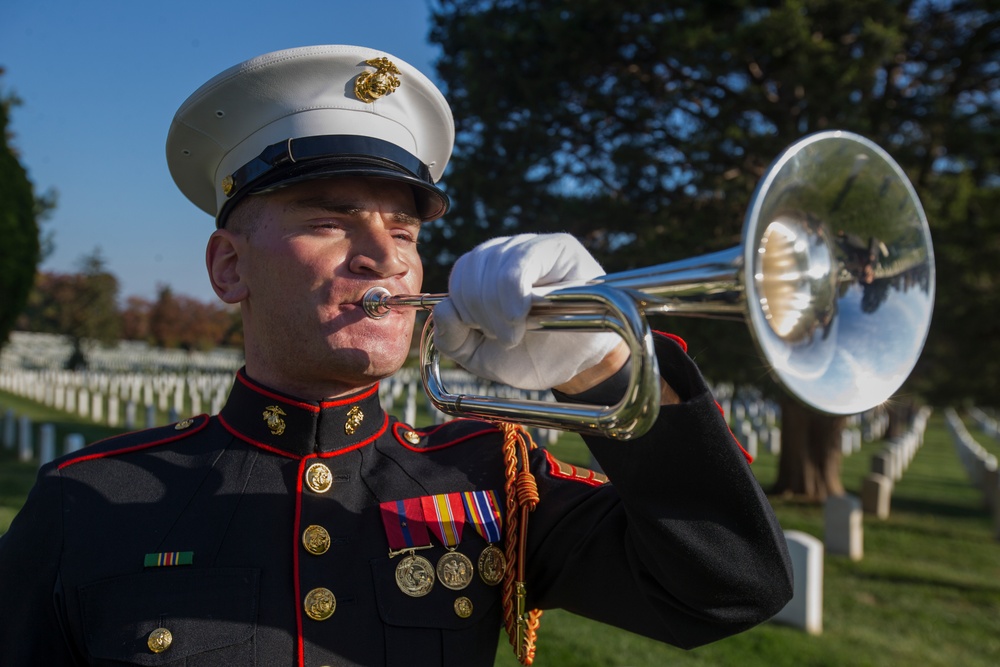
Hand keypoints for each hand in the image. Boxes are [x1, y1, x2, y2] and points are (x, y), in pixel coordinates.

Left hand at [433, 233, 621, 389]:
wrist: (579, 364)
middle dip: (479, 310)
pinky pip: (522, 259)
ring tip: (515, 331)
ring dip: (496, 305)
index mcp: (485, 273)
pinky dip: (513, 291)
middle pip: (472, 266)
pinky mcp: (559, 248)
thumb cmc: (534, 355)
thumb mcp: (483, 357)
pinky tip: (520, 314)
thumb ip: (454, 340)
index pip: (462, 273)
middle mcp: (507, 252)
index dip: (463, 306)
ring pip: (493, 262)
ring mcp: (532, 247)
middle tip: (503, 337)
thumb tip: (443, 310)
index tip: (484, 334)